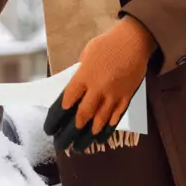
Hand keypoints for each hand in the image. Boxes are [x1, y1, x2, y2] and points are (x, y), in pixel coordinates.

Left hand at [43, 16, 154, 150]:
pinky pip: (116, 116)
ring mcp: (113, 94)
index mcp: (84, 76)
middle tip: (64, 142)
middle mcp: (97, 88)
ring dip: (90, 133)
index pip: (67, 100)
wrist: (133, 42)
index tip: (53, 125)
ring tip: (82, 144)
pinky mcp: (126, 96)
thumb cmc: (107, 45)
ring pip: (100, 119)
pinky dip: (108, 127)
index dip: (59, 115)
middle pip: (82, 114)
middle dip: (72, 130)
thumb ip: (81, 74)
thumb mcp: (86, 55)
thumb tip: (76, 89)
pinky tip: (102, 135)